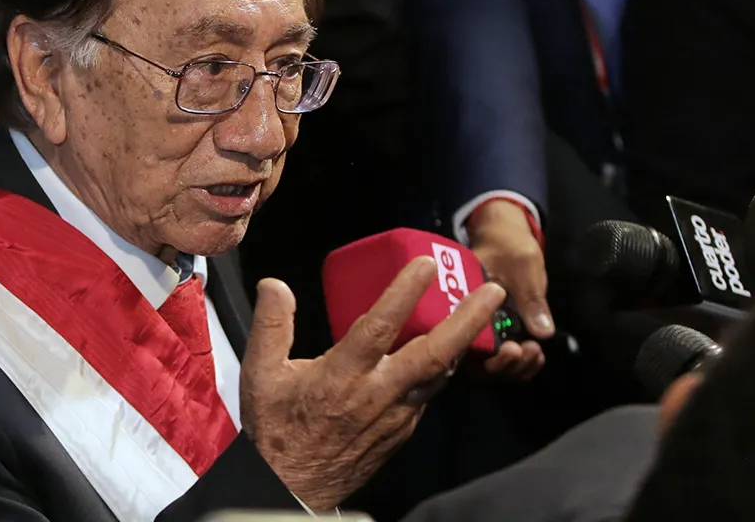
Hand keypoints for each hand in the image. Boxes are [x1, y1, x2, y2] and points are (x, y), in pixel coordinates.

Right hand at [240, 257, 506, 510]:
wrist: (292, 488)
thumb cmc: (276, 430)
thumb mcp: (260, 375)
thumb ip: (271, 326)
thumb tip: (275, 285)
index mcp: (341, 377)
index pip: (379, 327)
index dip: (404, 294)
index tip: (426, 265)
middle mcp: (377, 395)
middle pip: (434, 354)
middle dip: (468, 321)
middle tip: (494, 292)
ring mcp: (396, 416)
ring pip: (440, 374)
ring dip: (465, 342)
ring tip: (483, 311)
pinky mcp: (403, 431)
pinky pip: (429, 392)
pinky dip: (443, 367)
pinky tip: (448, 348)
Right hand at [468, 199, 550, 380]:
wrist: (504, 233)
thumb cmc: (507, 243)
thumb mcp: (523, 264)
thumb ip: (530, 297)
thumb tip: (542, 332)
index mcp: (459, 303)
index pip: (464, 341)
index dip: (488, 355)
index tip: (513, 349)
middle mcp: (462, 321)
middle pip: (474, 361)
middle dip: (504, 365)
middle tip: (530, 352)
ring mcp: (478, 328)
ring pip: (488, 364)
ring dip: (514, 368)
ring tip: (536, 354)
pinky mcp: (492, 332)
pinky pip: (500, 358)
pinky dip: (519, 365)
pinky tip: (536, 357)